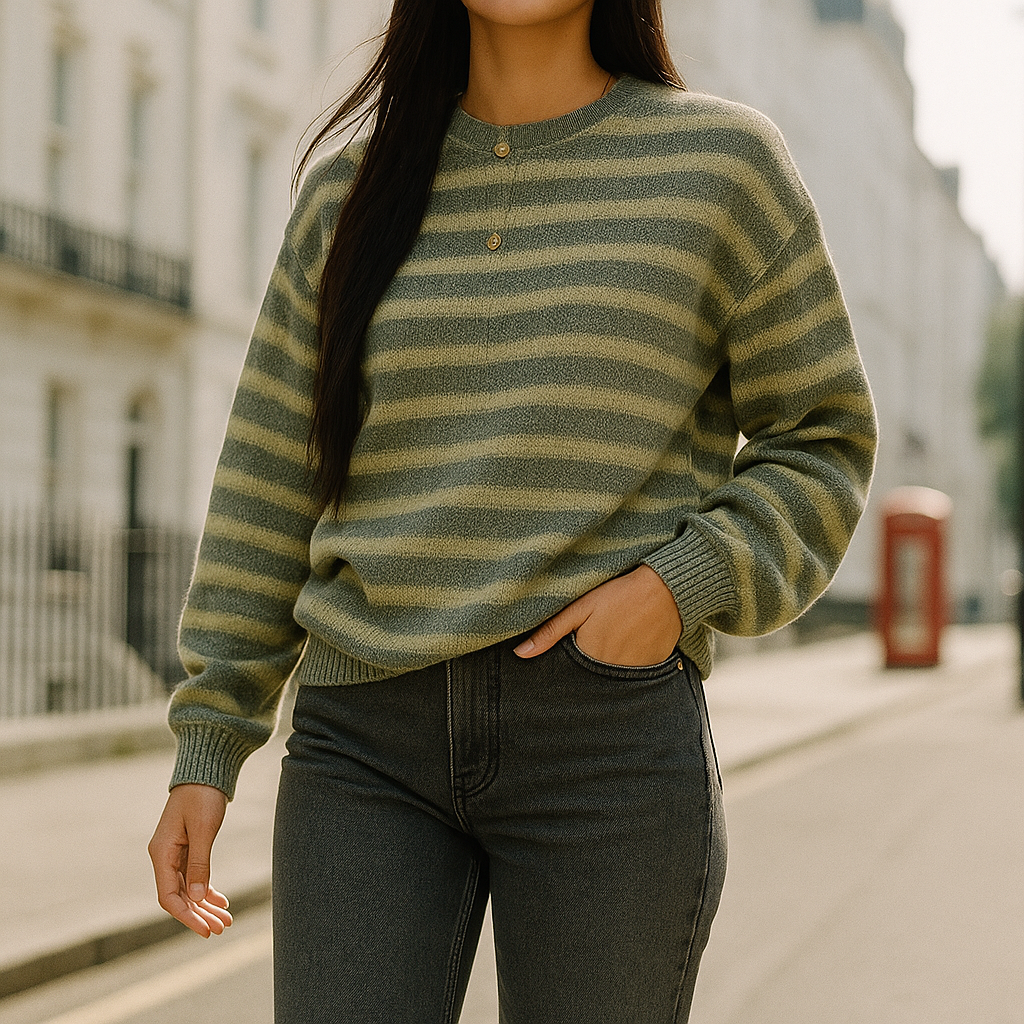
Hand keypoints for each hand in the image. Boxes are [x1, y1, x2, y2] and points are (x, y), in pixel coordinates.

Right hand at [149, 783, 232, 937]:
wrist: (206, 770)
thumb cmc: (203, 795)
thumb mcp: (203, 829)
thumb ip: (200, 863)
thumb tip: (198, 898)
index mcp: (161, 853)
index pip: (169, 896)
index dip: (187, 916)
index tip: (206, 930)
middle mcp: (163, 856)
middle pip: (180, 896)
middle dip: (200, 914)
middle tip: (222, 928)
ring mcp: (174, 853)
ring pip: (189, 888)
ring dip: (205, 905)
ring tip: (226, 919)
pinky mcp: (186, 847)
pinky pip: (194, 876)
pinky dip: (207, 889)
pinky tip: (222, 901)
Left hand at [514, 565, 681, 666]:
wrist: (666, 589)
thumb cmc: (619, 594)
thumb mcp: (580, 607)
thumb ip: (550, 631)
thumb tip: (519, 654)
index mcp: (588, 657)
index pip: (569, 674)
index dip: (565, 666)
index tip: (570, 650)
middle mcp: (611, 672)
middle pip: (590, 678)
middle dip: (586, 667)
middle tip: (596, 640)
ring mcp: (634, 674)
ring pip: (612, 679)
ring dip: (608, 667)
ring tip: (614, 639)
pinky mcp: (653, 669)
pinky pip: (634, 675)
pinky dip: (629, 665)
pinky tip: (631, 643)